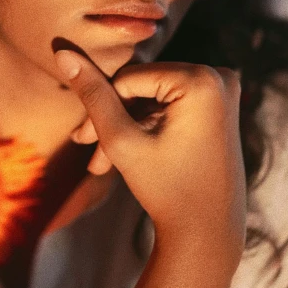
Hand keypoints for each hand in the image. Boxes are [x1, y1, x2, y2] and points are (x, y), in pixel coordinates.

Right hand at [54, 49, 245, 254]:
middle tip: (87, 150)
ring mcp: (224, 91)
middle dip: (113, 118)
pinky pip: (172, 104)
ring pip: (154, 97)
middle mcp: (219, 77)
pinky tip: (129, 154)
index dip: (102, 106)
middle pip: (143, 86)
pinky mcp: (222, 106)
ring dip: (127, 125)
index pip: (129, 78)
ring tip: (103, 163)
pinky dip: (149, 125)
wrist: (208, 235)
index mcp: (201, 80)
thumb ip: (93, 94)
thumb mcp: (121, 139)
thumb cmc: (165, 188)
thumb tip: (64, 52)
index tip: (81, 140)